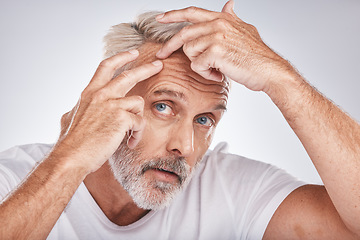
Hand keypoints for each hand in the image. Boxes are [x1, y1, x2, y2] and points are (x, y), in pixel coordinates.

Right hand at [58, 50, 162, 171]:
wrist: (70, 157)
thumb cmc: (71, 142)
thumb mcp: (70, 118)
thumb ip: (77, 109)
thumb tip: (74, 109)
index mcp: (89, 92)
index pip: (106, 67)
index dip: (121, 58)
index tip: (134, 53)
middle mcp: (101, 94)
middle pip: (129, 75)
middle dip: (146, 68)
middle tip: (159, 65)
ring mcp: (111, 104)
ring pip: (138, 102)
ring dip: (138, 119)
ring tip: (131, 134)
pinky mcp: (121, 117)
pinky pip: (140, 122)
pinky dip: (137, 134)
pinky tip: (129, 142)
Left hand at [156, 1, 293, 92]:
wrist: (270, 70)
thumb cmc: (257, 56)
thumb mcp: (245, 30)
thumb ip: (232, 18)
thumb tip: (228, 4)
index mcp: (222, 19)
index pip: (192, 12)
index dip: (174, 15)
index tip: (160, 18)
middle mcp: (218, 24)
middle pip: (184, 34)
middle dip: (169, 47)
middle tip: (162, 56)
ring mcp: (217, 36)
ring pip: (189, 51)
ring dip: (198, 65)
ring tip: (214, 70)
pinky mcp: (216, 51)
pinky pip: (197, 65)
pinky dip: (205, 74)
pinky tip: (219, 75)